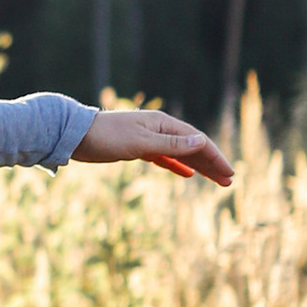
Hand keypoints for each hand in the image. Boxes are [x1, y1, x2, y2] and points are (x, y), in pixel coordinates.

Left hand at [72, 107, 231, 187]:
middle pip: (193, 147)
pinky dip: (178, 166)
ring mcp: (150, 138)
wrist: (77, 135)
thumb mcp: (141, 143)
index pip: (198, 141)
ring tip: (215, 180)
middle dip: (211, 164)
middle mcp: (160, 129)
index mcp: (164, 124)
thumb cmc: (108, 136)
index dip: (215, 157)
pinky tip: (187, 175)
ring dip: (198, 167)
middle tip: (229, 182)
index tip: (229, 173)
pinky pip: (165, 158)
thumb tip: (201, 142)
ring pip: (181, 154)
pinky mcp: (138, 148)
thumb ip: (172, 144)